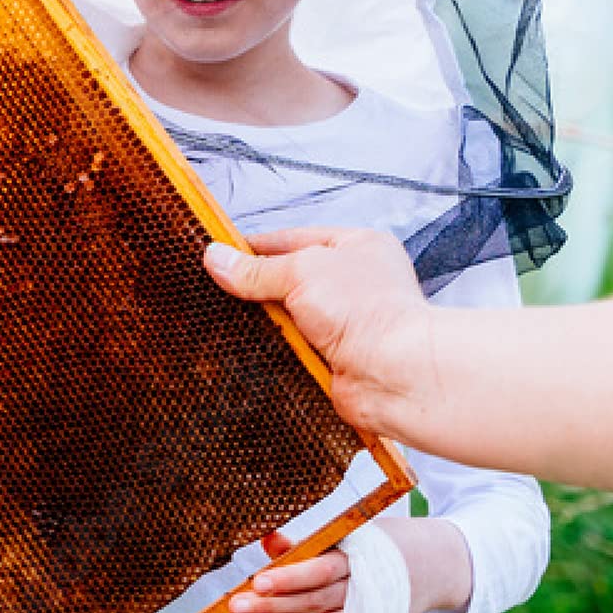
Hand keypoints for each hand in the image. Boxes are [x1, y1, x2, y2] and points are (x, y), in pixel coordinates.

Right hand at [203, 226, 433, 434]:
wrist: (394, 374)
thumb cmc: (371, 313)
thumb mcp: (301, 272)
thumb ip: (257, 269)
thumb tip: (217, 259)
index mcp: (356, 247)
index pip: (293, 239)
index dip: (255, 247)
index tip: (221, 253)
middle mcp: (353, 284)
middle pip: (288, 279)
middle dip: (257, 287)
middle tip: (218, 288)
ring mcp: (344, 323)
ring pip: (287, 317)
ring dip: (266, 322)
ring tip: (231, 319)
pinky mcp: (333, 358)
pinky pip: (291, 349)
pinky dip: (274, 350)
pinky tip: (252, 348)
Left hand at [226, 529, 349, 612]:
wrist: (384, 578)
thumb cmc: (338, 558)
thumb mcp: (321, 546)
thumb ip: (294, 546)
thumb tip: (266, 537)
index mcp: (348, 560)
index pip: (319, 571)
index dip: (288, 579)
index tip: (257, 584)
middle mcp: (358, 590)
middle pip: (314, 601)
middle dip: (273, 606)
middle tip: (238, 607)